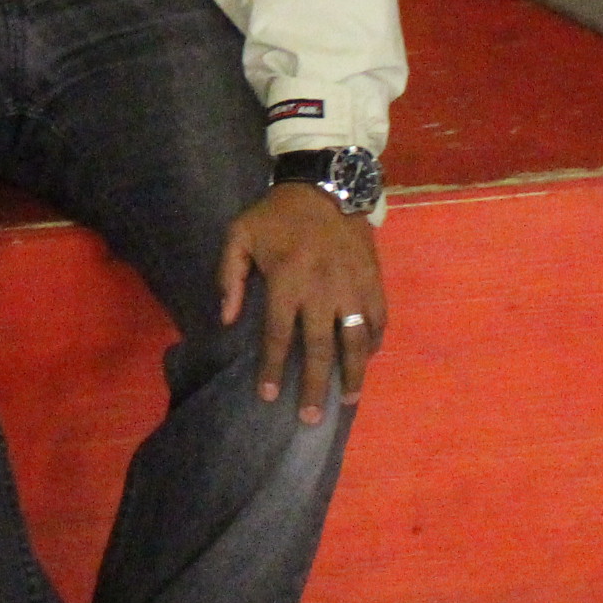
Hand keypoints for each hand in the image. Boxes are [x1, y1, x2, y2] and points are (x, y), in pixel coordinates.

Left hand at [217, 184, 387, 424]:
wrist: (327, 185)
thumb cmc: (277, 215)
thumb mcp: (239, 234)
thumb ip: (229, 276)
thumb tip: (226, 320)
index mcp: (287, 280)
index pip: (277, 336)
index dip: (271, 369)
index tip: (267, 397)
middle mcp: (322, 289)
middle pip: (318, 349)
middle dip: (313, 386)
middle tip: (309, 417)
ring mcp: (352, 286)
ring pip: (355, 340)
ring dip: (352, 374)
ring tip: (348, 400)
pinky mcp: (374, 281)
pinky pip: (377, 320)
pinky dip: (372, 343)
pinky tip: (365, 359)